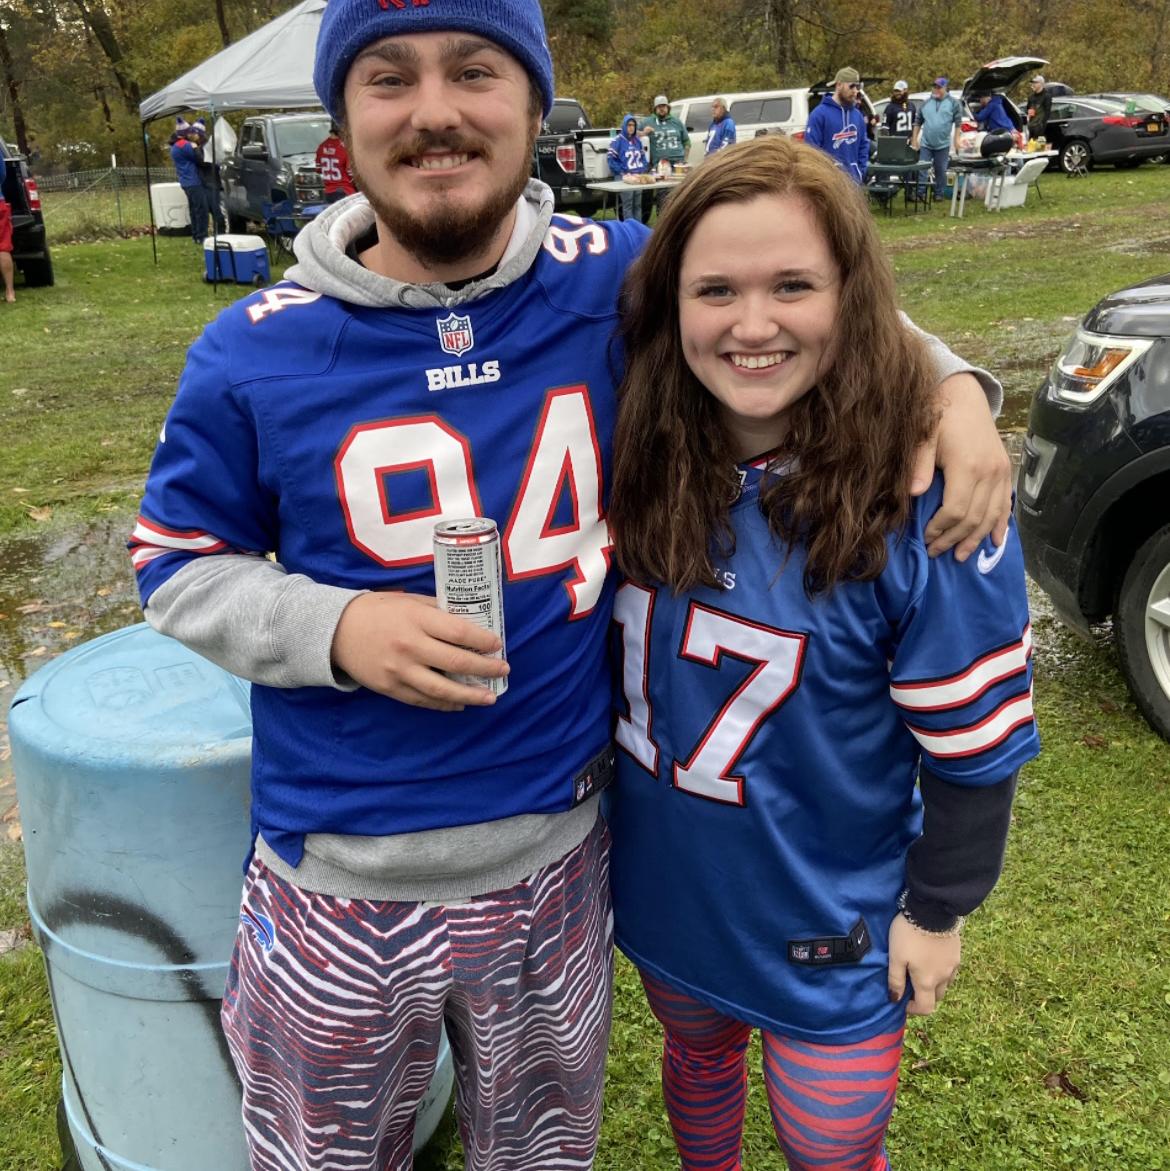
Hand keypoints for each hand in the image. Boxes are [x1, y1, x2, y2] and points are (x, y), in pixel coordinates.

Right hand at [331, 592, 507, 711]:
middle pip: (456, 663)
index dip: (483, 641)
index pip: (460, 633)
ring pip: (442, 690)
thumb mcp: (408, 602)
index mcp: (416, 620)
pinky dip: (444, 704)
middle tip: (503, 670)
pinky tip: (460, 704)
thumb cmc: (378, 610)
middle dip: (485, 669)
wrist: (336, 630)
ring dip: (470, 696)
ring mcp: (399, 671)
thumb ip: (437, 612)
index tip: (497, 645)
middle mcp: (410, 647)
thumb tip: (470, 624)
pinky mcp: (390, 688)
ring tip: (489, 698)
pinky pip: (423, 700)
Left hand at [887, 913, 960, 1015]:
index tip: (903, 1000)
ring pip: (945, 984)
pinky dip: (941, 971)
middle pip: (936, 997)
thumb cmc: (909, 934)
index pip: (926, 1008)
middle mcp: (944, 977)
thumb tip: (895, 999)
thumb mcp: (896, 957)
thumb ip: (896, 980)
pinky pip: (951, 970)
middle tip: (910, 983)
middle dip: (924, 996)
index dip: (914, 1009)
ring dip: (934, 984)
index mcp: (927, 981)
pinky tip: (931, 958)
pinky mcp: (957, 953)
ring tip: (920, 969)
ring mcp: (953, 965)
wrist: (932, 911)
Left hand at [910, 372, 1011, 560]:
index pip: (955, 510)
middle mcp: (989, 472)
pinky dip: (1000, 525)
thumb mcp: (923, 437)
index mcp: (967, 466)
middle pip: (974, 518)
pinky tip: (995, 542)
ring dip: (976, 539)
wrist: (963, 395)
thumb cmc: (937, 416)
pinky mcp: (1005, 471)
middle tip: (936, 553)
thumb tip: (914, 493)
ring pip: (992, 516)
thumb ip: (919, 465)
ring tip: (960, 556)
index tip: (925, 538)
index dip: (940, 529)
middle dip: (954, 539)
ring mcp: (1000, 472)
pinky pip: (1005, 505)